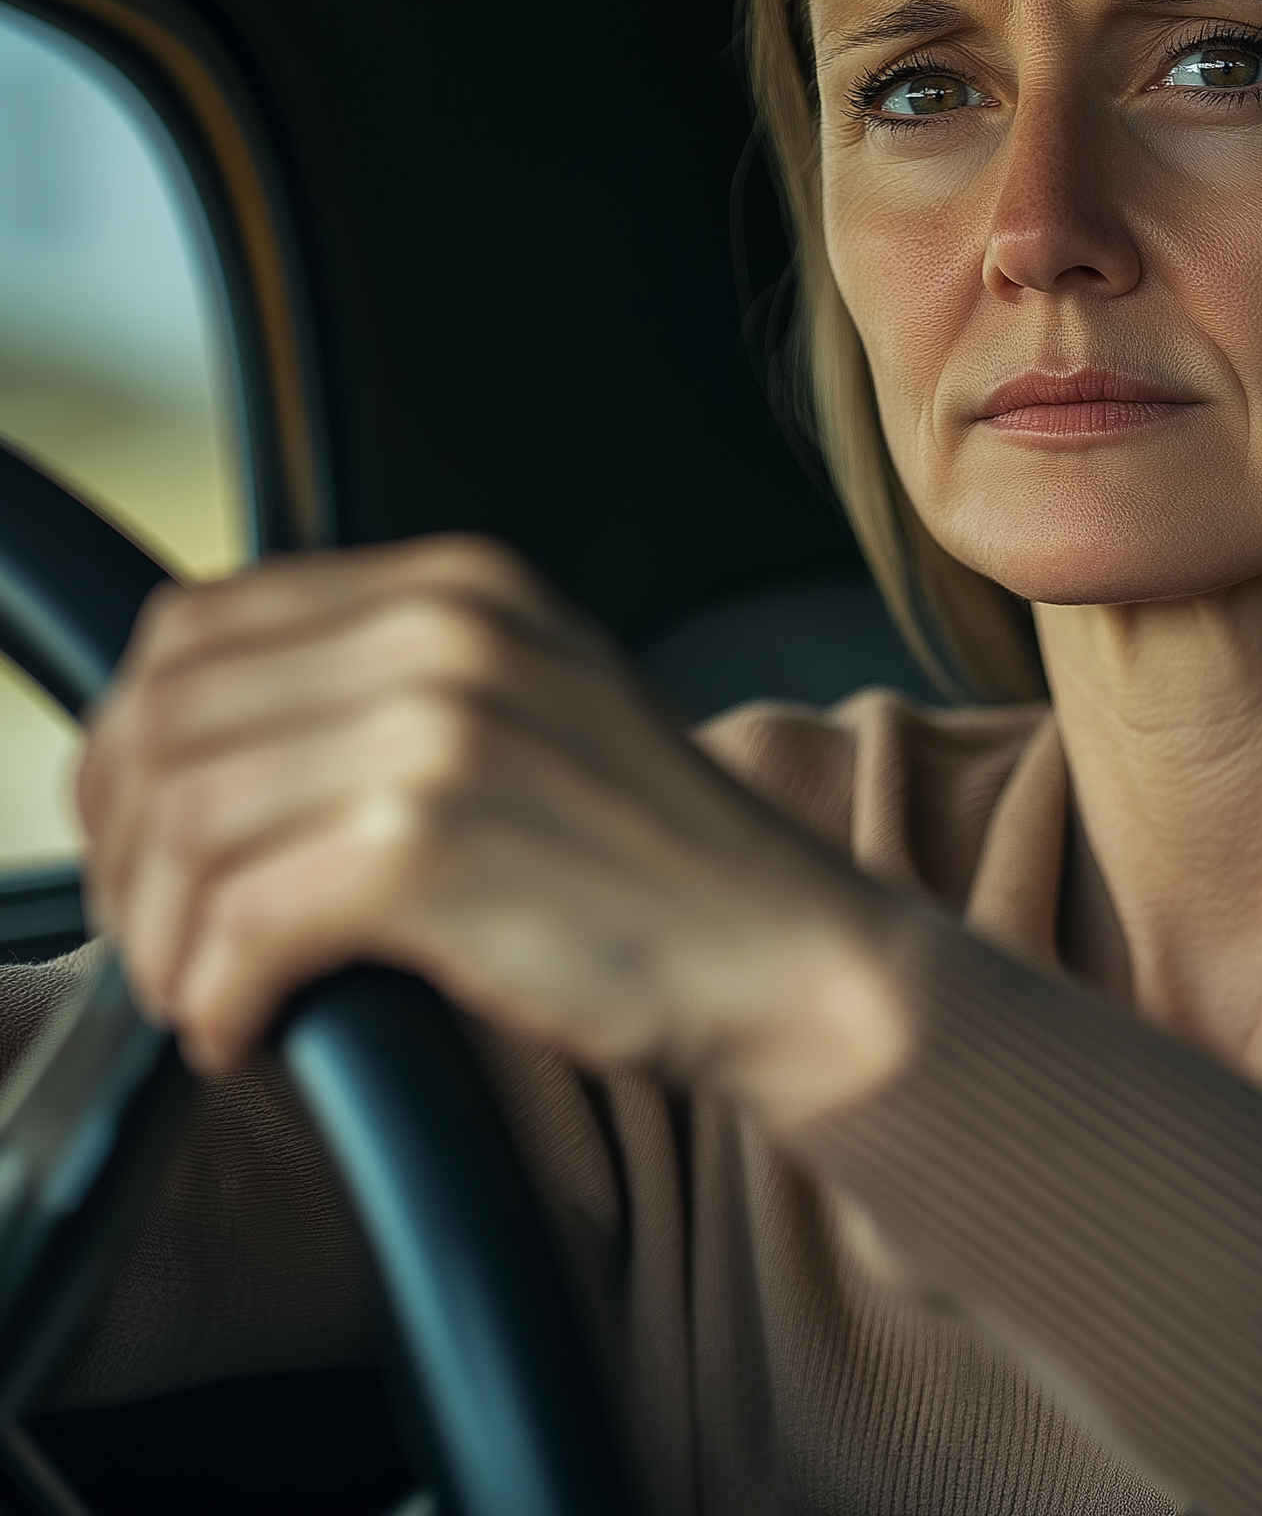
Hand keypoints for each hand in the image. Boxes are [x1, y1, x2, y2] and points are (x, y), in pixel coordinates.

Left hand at [77, 536, 909, 1127]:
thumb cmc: (650, 861)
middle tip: (158, 937)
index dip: (129, 745)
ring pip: (184, 825)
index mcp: (460, 588)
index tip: (134, 840)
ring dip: (164, 939)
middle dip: (122, 850)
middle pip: (168, 720)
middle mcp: (445, 633)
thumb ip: (381, 690)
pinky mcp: (434, 846)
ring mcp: (442, 729)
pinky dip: (216, 995)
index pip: (200, 626)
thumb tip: (188, 754)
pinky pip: (240, 923)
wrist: (786, 948)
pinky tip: (252, 1027)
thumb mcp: (523, 713)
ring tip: (208, 994)